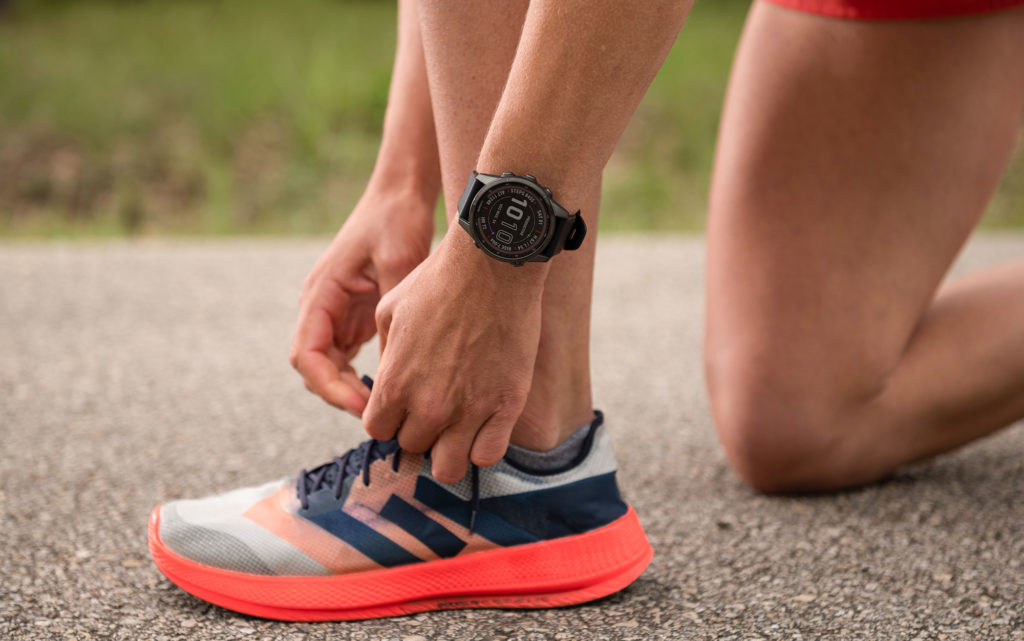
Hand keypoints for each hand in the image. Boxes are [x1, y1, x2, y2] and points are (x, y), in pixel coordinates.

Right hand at [290, 186, 433, 416]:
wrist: (398, 195)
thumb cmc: (395, 221)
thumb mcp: (398, 262)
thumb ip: (392, 311)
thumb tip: (396, 366)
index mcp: (320, 294)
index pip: (307, 356)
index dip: (329, 387)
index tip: (363, 406)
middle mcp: (320, 308)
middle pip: (316, 368)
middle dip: (342, 395)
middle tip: (383, 415)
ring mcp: (335, 314)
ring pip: (331, 368)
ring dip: (353, 390)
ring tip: (390, 408)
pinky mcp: (353, 316)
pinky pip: (350, 358)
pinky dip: (365, 376)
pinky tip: (395, 387)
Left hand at [363, 230, 547, 482]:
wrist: (493, 266)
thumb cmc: (438, 280)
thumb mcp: (390, 311)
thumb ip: (386, 356)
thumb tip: (388, 380)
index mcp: (395, 384)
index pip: (378, 431)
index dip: (390, 418)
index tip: (404, 404)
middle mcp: (429, 406)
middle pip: (413, 447)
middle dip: (419, 429)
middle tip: (435, 405)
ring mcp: (470, 411)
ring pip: (447, 467)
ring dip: (448, 450)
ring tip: (458, 426)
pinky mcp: (506, 407)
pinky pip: (487, 457)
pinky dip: (482, 448)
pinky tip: (484, 427)